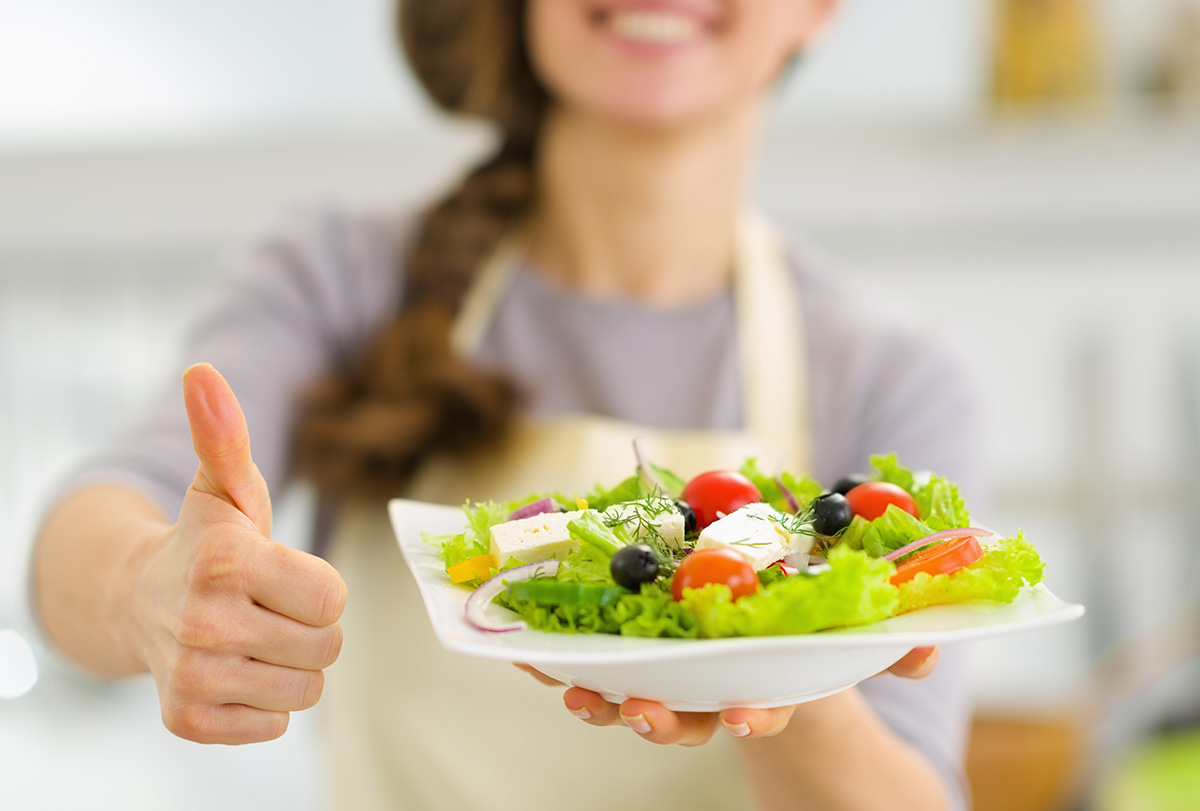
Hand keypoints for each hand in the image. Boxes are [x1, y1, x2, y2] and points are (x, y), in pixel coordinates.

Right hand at [120, 363, 346, 743]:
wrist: (140, 604)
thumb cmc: (204, 541)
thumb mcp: (224, 487)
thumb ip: (226, 434)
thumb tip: (203, 373)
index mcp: (226, 560)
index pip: (334, 598)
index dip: (317, 586)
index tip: (279, 573)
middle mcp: (204, 622)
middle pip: (327, 646)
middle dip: (308, 626)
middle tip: (265, 606)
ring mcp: (194, 677)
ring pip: (307, 689)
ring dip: (291, 664)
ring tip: (251, 637)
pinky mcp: (188, 721)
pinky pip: (276, 724)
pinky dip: (264, 702)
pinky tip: (233, 670)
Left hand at [519, 645, 939, 745]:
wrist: (764, 613)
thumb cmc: (807, 626)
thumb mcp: (851, 633)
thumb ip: (890, 643)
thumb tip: (926, 651)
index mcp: (762, 684)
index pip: (757, 709)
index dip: (753, 716)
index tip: (745, 716)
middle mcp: (709, 690)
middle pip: (682, 719)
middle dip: (659, 721)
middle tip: (639, 713)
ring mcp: (666, 676)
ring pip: (629, 699)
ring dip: (598, 699)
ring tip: (574, 692)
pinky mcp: (628, 652)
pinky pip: (589, 660)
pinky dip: (556, 659)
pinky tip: (523, 650)